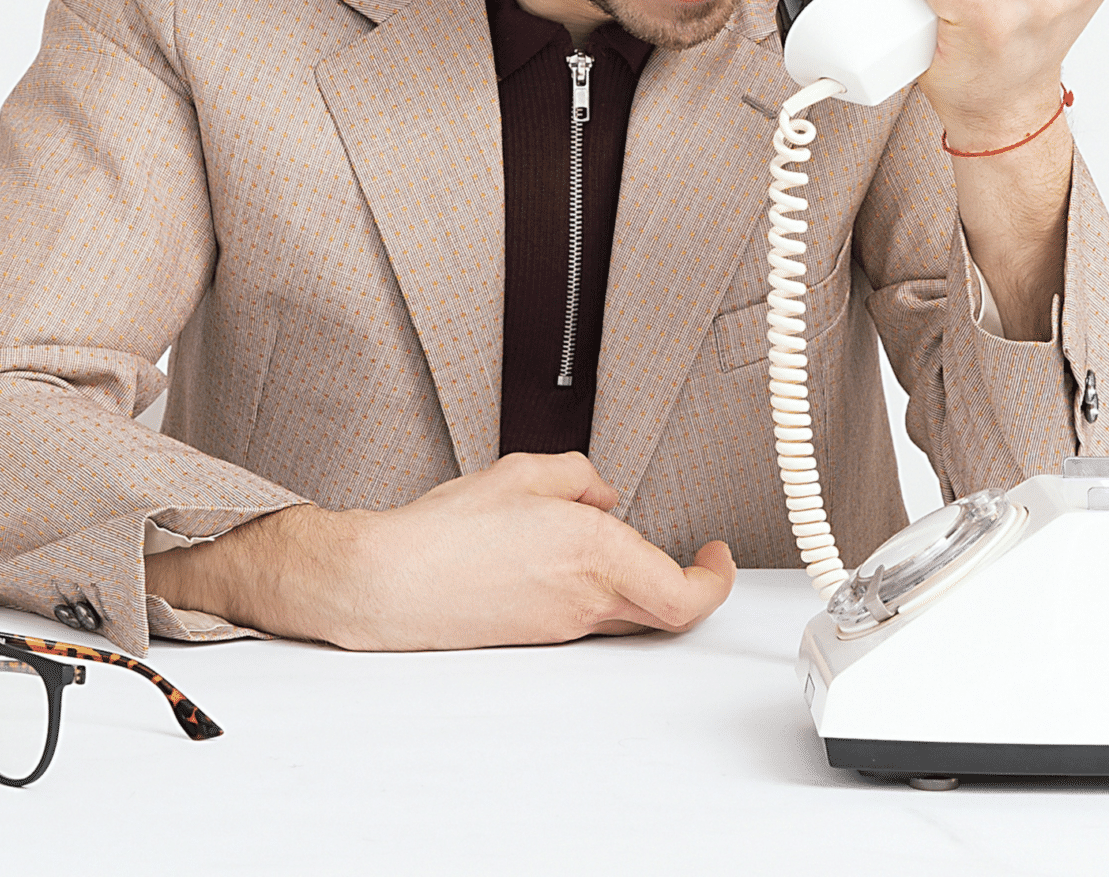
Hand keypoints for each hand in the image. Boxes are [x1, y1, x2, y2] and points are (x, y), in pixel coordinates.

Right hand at [141, 452, 735, 650]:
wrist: (390, 583)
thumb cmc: (445, 533)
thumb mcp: (523, 473)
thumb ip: (578, 476)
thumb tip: (601, 493)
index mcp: (597, 555)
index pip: (686, 593)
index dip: (716, 579)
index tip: (717, 554)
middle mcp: (588, 601)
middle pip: (666, 612)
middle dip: (687, 582)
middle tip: (695, 558)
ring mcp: (563, 626)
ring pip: (629, 613)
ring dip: (639, 582)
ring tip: (615, 543)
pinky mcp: (537, 636)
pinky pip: (590, 615)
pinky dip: (598, 589)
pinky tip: (567, 559)